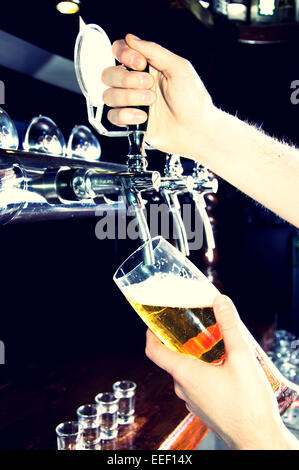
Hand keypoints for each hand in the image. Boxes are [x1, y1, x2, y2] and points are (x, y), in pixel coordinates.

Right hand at [101, 34, 215, 159]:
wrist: (196, 130)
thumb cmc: (193, 100)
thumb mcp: (179, 67)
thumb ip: (154, 51)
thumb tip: (130, 38)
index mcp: (147, 66)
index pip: (119, 51)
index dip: (123, 54)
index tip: (139, 63)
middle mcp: (135, 83)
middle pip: (109, 74)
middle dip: (127, 79)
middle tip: (150, 86)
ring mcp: (131, 103)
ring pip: (109, 95)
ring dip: (129, 98)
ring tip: (151, 102)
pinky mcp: (130, 122)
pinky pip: (113, 116)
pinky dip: (127, 115)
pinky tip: (144, 117)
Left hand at [145, 295, 297, 449]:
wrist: (257, 440)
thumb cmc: (248, 405)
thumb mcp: (242, 358)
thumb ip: (229, 327)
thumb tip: (220, 302)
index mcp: (185, 374)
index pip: (154, 352)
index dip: (150, 335)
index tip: (153, 323)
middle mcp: (183, 388)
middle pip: (172, 359)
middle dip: (181, 342)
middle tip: (195, 328)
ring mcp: (192, 401)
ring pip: (185, 373)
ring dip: (194, 357)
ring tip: (213, 345)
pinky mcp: (202, 408)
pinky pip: (195, 385)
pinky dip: (202, 371)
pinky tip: (222, 368)